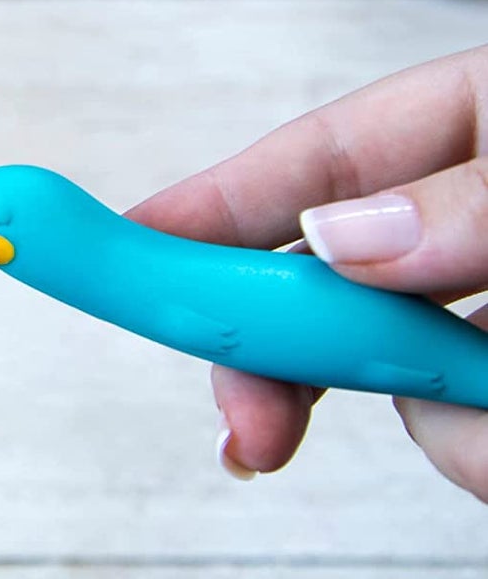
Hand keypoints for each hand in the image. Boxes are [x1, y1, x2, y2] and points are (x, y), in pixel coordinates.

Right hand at [130, 44, 487, 497]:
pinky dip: (479, 452)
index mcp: (478, 127)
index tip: (126, 245)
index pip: (321, 158)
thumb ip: (471, 200)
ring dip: (438, 422)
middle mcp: (469, 226)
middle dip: (291, 355)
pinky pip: (462, 434)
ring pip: (406, 380)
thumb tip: (334, 238)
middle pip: (331, 283)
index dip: (215, 203)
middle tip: (253, 433)